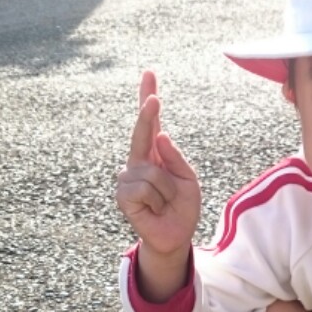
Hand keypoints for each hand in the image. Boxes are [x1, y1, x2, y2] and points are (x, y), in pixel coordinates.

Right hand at [115, 69, 201, 262]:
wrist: (175, 236)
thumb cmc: (182, 207)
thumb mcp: (188, 180)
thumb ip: (175, 158)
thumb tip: (160, 135)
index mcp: (155, 154)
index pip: (151, 123)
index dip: (147, 99)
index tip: (149, 74)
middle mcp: (138, 162)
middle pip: (141, 132)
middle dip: (147, 115)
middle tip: (154, 99)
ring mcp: (128, 177)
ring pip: (152, 172)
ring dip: (167, 191)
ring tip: (165, 203)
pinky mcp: (123, 195)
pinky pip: (145, 188)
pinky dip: (157, 201)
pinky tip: (153, 209)